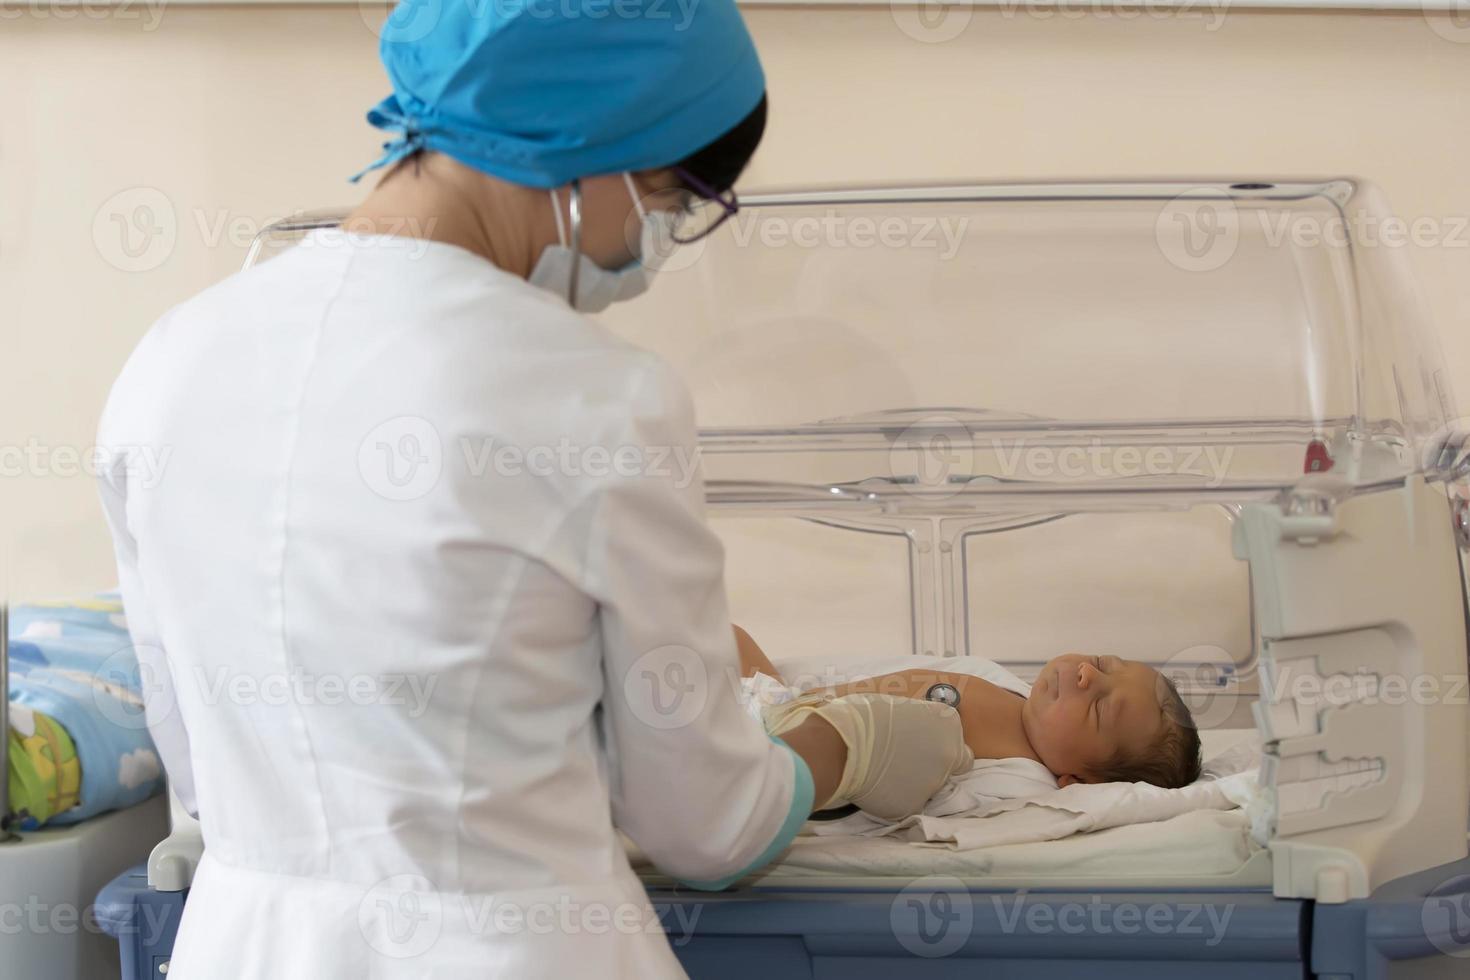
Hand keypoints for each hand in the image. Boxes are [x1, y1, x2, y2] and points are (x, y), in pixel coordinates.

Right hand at [767, 693, 972, 819]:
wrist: (842, 744)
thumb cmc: (864, 715)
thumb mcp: (901, 706)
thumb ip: (919, 722)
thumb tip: (915, 730)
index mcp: (949, 724)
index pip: (957, 739)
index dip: (936, 741)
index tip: (918, 741)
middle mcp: (950, 754)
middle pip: (952, 765)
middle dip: (935, 764)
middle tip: (906, 761)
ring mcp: (934, 783)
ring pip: (928, 786)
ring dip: (912, 781)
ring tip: (883, 771)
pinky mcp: (913, 806)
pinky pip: (907, 802)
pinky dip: (894, 797)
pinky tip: (876, 785)